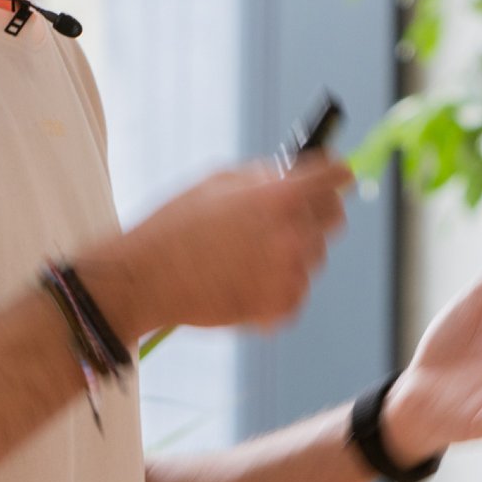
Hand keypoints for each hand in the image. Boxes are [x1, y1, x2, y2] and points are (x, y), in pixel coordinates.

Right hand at [76, 155, 354, 341]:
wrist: (146, 279)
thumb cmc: (175, 226)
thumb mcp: (218, 182)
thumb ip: (265, 177)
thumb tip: (295, 175)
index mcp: (281, 195)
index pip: (336, 176)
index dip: (335, 174)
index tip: (334, 177)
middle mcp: (293, 233)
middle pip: (334, 219)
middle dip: (315, 215)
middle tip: (286, 220)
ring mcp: (290, 274)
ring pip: (314, 259)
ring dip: (292, 256)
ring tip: (247, 258)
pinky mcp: (281, 307)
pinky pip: (296, 294)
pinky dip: (277, 291)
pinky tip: (244, 283)